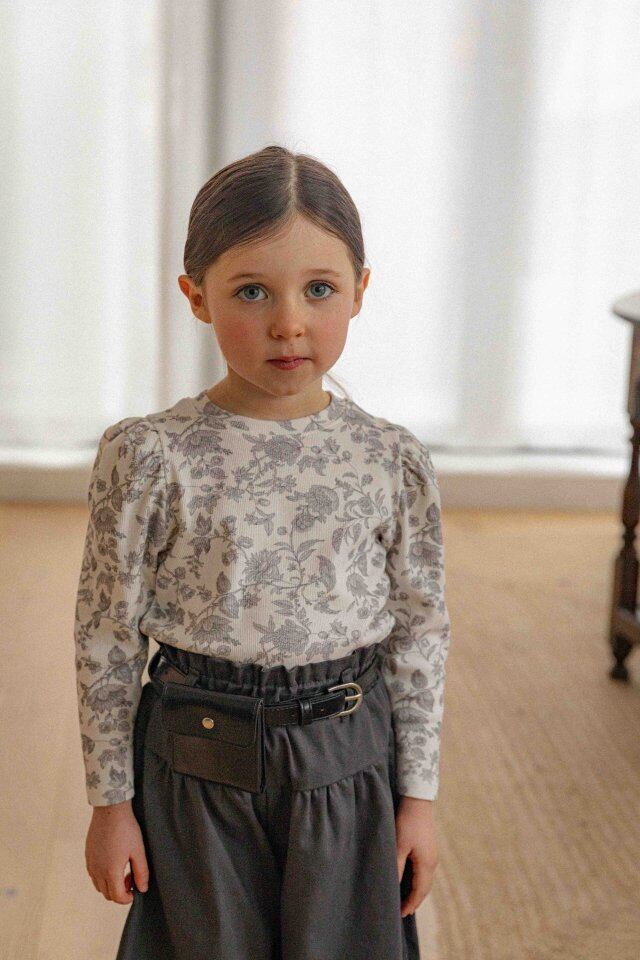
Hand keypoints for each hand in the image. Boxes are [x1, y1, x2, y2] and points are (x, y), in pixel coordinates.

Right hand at [85, 798, 148, 903]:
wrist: (110, 809)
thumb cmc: (126, 829)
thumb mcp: (138, 850)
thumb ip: (141, 872)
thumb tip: (142, 889)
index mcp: (111, 871)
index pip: (117, 897)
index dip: (127, 898)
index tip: (135, 891)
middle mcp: (97, 870)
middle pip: (106, 893)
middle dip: (119, 892)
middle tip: (131, 878)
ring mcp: (90, 863)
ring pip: (98, 885)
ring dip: (110, 885)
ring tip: (123, 870)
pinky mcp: (88, 855)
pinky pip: (93, 874)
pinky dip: (102, 875)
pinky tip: (112, 862)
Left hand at [395, 795, 438, 917]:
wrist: (418, 799)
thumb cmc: (407, 821)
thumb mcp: (398, 845)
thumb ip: (396, 867)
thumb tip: (393, 887)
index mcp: (426, 864)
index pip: (419, 892)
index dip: (410, 904)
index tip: (400, 915)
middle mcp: (432, 861)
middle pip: (424, 888)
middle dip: (414, 900)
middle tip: (402, 911)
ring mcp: (432, 854)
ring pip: (424, 879)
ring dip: (416, 890)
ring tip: (403, 897)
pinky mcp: (429, 847)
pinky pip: (424, 869)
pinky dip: (417, 879)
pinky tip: (407, 878)